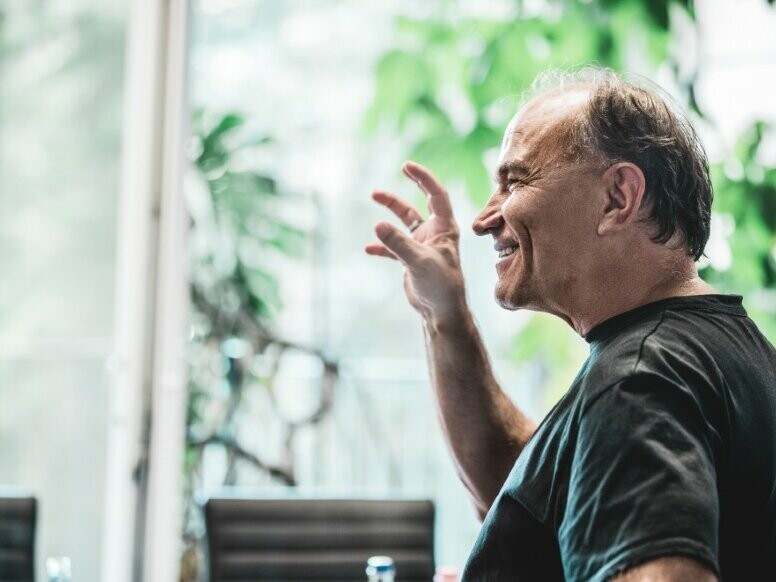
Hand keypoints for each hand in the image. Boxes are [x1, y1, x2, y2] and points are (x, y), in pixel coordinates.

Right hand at [365, 161, 467, 323]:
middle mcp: (434, 233)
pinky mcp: (412, 260)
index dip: (423, 178)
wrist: (441, 311)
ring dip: (390, 212)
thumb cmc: (440, 285)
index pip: (436, 195)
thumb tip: (377, 225)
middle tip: (400, 170)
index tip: (407, 167)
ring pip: (404, 223)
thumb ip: (398, 243)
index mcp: (445, 228)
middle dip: (409, 188)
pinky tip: (368, 248)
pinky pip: (394, 247)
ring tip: (374, 196)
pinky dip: (382, 246)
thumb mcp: (419, 262)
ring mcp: (422, 246)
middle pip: (419, 204)